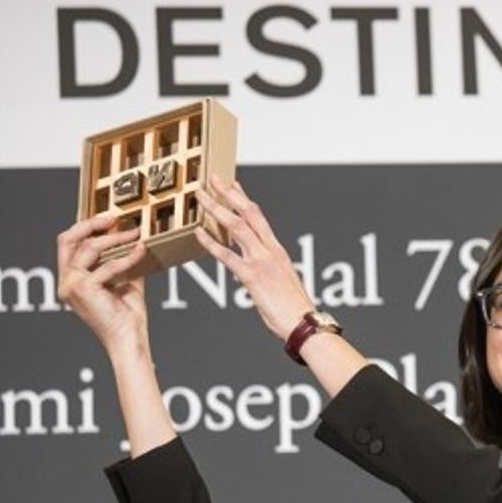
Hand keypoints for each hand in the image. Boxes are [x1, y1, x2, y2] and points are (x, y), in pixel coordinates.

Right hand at [56, 216, 148, 354]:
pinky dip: (127, 257)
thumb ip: (123, 259)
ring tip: (135, 234)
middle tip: (115, 219)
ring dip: (115, 238)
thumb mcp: (126, 279)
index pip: (68, 244)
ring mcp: (71, 286)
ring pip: (88, 248)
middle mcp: (66, 282)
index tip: (111, 219)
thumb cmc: (127, 315)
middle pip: (66, 239)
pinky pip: (107, 265)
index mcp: (71, 279)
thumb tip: (133, 236)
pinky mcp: (83, 289)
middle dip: (90, 224)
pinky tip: (141, 250)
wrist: (129, 338)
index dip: (87, 227)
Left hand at [194, 175, 314, 340]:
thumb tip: (246, 272)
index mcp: (278, 251)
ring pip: (237, 227)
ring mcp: (262, 262)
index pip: (259, 217)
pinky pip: (228, 256)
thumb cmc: (294, 310)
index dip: (243, 199)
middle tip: (213, 178)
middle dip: (229, 194)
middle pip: (248, 213)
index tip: (232, 185)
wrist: (304, 324)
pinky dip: (211, 243)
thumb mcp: (281, 284)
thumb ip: (264, 273)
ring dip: (217, 209)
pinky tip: (198, 233)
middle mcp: (271, 251)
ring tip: (200, 197)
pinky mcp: (253, 277)